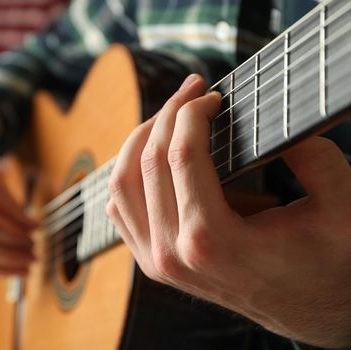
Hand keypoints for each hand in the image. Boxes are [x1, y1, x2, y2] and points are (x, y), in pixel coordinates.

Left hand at [107, 74, 350, 347]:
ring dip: (141, 140)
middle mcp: (173, 254)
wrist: (313, 312)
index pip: (181, 155)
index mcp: (213, 241)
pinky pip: (121, 208)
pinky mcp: (153, 263)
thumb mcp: (338, 207)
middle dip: (169, 114)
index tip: (211, 94)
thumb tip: (272, 115)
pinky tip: (153, 156)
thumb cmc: (328, 265)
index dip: (192, 112)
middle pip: (148, 162)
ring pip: (122, 184)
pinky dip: (130, 175)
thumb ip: (311, 155)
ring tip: (170, 116)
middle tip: (192, 89)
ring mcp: (157, 262)